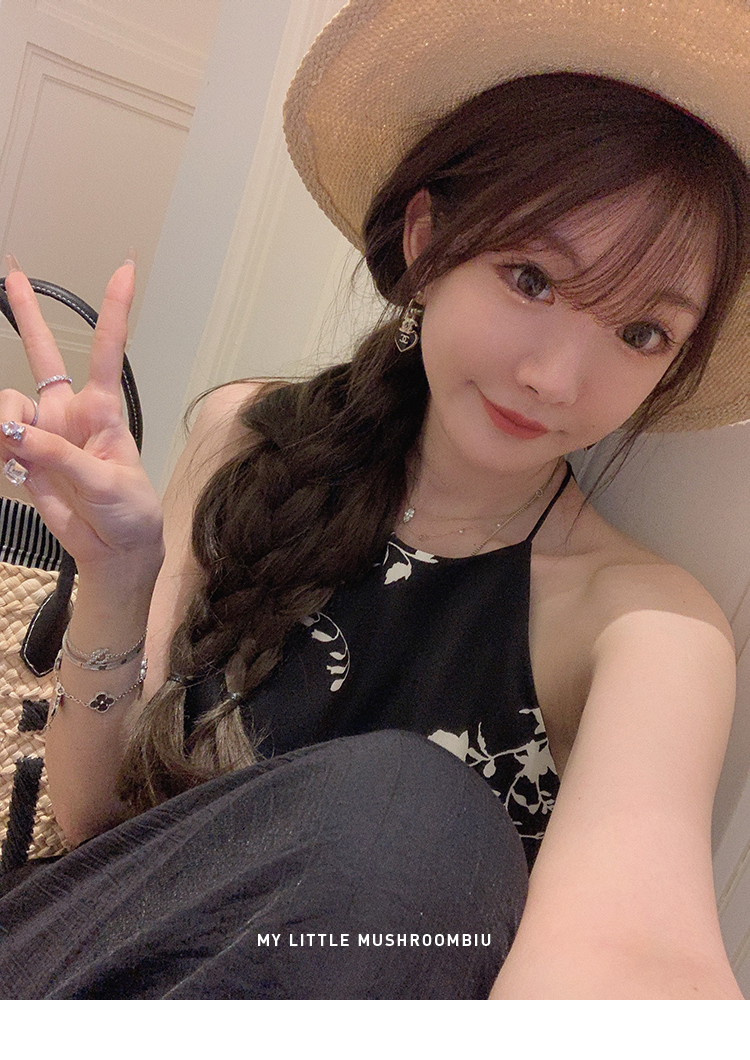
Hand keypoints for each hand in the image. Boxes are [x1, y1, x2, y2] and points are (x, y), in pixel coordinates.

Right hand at [0, 257, 163, 574]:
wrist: (113, 549)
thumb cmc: (128, 511)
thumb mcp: (107, 483)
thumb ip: (62, 456)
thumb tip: (19, 432)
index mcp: (103, 411)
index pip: (108, 352)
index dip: (115, 310)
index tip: (125, 269)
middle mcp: (71, 412)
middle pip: (45, 355)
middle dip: (27, 315)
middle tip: (12, 273)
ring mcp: (45, 432)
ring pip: (8, 402)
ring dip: (6, 420)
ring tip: (20, 452)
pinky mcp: (24, 456)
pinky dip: (0, 444)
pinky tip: (13, 463)